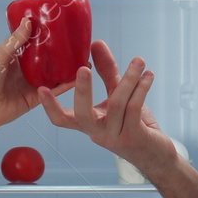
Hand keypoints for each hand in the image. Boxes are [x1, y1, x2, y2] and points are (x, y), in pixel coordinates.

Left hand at [0, 15, 74, 155]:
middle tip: (76, 40)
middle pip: (47, 57)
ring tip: (83, 57)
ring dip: (67, 67)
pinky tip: (78, 77)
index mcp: (16, 56)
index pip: (34, 42)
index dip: (46, 34)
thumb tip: (29, 21)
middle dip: (61, 50)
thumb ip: (15, 40)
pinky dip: (66, 84)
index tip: (60, 24)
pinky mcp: (38, 97)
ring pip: (54, 73)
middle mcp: (26, 69)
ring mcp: (33, 83)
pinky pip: (55, 90)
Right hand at [37, 41, 174, 175]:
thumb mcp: (117, 96)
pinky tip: (147, 76)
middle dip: (83, 91)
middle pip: (83, 114)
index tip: (40, 88)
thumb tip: (95, 43)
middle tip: (83, 68)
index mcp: (89, 124)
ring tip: (138, 62)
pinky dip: (141, 88)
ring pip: (117, 104)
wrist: (156, 155)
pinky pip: (134, 108)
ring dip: (128, 79)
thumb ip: (106, 71)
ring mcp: (115, 137)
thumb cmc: (135, 125)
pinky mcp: (134, 137)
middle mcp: (98, 132)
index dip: (50, 106)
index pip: (62, 119)